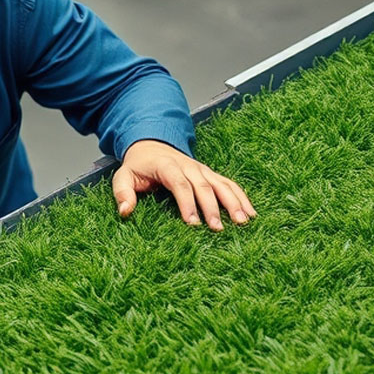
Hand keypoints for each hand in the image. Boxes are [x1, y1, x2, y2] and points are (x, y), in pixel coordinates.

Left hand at [112, 139, 257, 230]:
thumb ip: (122, 192)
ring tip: (243, 222)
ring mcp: (202, 169)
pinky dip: (242, 197)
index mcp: (167, 166)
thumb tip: (125, 211)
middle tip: (218, 228)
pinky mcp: (210, 174)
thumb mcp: (123, 176)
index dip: (187, 203)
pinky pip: (229, 184)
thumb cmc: (138, 166)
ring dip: (234, 202)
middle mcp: (188, 166)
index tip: (193, 223)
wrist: (152, 145)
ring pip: (221, 184)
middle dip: (212, 207)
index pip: (179, 184)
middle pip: (203, 186)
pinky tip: (251, 213)